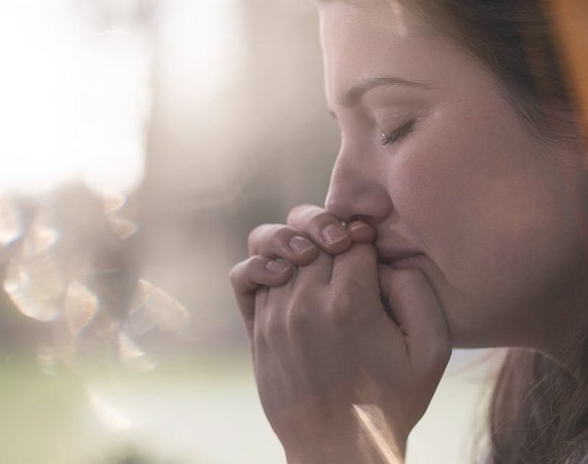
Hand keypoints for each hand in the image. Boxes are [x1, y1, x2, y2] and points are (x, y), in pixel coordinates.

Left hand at [230, 206, 450, 462]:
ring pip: (276, 246)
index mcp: (350, 305)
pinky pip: (245, 275)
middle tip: (347, 248)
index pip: (352, 238)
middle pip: (313, 235)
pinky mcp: (257, 329)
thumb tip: (384, 260)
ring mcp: (275, 316)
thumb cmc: (392, 400)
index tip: (371, 247)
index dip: (365, 236)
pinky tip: (283, 273)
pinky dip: (261, 263)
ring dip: (299, 242)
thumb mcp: (430, 350)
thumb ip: (417, 291)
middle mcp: (305, 304)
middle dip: (334, 233)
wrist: (339, 446)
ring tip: (316, 257)